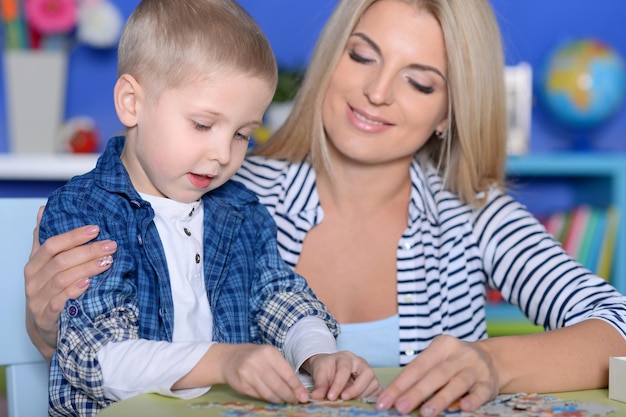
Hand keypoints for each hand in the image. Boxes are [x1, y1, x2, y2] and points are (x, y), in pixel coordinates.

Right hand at [24, 206, 116, 359]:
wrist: (44, 328)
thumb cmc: (48, 291)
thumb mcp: (45, 265)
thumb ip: (44, 239)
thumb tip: (43, 210)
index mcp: (34, 265)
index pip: (52, 245)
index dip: (74, 236)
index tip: (96, 229)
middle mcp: (34, 281)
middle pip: (61, 261)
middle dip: (88, 251)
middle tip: (111, 246)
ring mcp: (38, 299)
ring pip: (63, 279)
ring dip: (87, 268)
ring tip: (108, 261)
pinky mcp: (46, 317)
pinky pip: (59, 301)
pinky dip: (74, 291)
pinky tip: (89, 283)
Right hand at [218, 344, 310, 403]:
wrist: (228, 358)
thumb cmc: (254, 356)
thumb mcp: (269, 355)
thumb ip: (283, 369)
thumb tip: (298, 388)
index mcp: (269, 352)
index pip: (287, 373)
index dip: (297, 387)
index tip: (304, 396)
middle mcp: (258, 362)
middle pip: (279, 385)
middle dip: (290, 396)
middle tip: (295, 401)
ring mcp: (248, 374)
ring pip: (269, 393)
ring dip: (280, 400)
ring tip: (285, 401)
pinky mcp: (242, 385)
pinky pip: (259, 396)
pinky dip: (268, 399)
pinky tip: (273, 399)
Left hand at [303, 351, 380, 400]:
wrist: (330, 367)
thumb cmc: (326, 368)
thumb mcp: (319, 372)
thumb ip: (319, 384)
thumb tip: (317, 396)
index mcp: (346, 357)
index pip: (345, 369)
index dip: (338, 384)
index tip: (331, 397)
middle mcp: (361, 363)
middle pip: (366, 373)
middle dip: (356, 388)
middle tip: (343, 398)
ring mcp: (368, 372)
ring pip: (374, 383)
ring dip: (362, 395)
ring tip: (349, 401)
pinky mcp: (372, 382)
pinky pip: (377, 390)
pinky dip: (369, 398)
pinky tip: (358, 402)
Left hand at [375, 335, 497, 415]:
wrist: (491, 359)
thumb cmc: (454, 363)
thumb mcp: (438, 360)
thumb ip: (421, 376)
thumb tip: (395, 398)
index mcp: (441, 346)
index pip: (417, 367)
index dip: (400, 385)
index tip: (384, 401)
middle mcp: (459, 355)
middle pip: (435, 375)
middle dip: (416, 392)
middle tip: (400, 408)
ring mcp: (475, 368)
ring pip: (457, 383)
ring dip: (440, 398)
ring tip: (426, 413)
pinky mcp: (489, 383)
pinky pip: (480, 392)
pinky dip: (472, 400)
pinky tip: (464, 407)